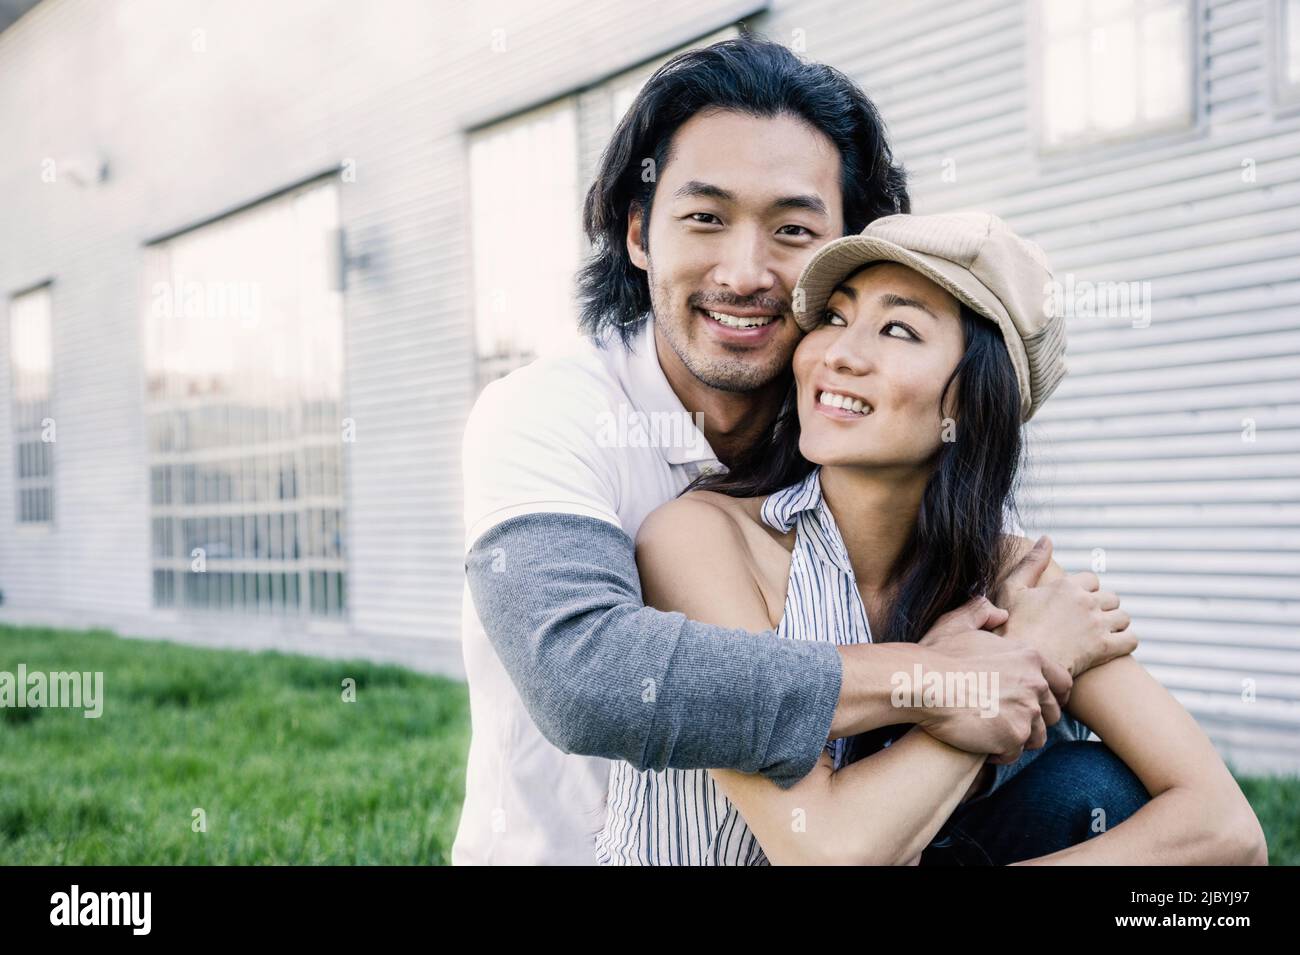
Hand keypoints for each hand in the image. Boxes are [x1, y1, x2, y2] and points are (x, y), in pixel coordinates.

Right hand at [916, 596, 1071, 764]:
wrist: (925, 683)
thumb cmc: (938, 655)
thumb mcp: (959, 623)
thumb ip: (982, 612)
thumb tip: (1001, 613)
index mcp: (1029, 657)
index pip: (1063, 683)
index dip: (1056, 696)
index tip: (1044, 704)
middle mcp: (1035, 684)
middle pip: (1052, 712)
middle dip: (1035, 720)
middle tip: (1012, 722)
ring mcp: (1026, 711)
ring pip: (1036, 736)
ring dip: (1019, 738)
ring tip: (996, 736)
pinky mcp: (1013, 736)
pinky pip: (1014, 752)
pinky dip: (1000, 752)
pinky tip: (982, 746)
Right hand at [994, 536, 1137, 677]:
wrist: (1020, 661)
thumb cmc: (1011, 626)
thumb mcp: (1013, 589)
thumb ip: (1032, 562)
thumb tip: (1047, 538)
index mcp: (1066, 585)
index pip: (1092, 580)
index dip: (1085, 591)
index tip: (1075, 604)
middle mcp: (1086, 601)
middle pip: (1111, 597)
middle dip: (1103, 607)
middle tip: (1089, 621)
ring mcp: (1097, 624)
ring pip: (1123, 617)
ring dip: (1115, 624)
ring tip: (1101, 633)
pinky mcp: (1104, 648)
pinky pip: (1131, 639)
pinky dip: (1126, 641)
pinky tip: (1113, 646)